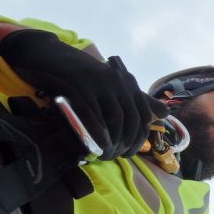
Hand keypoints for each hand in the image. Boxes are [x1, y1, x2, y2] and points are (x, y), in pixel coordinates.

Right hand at [0, 29, 167, 159]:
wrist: (48, 57)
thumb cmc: (81, 76)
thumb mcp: (111, 86)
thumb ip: (137, 100)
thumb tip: (165, 112)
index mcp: (126, 82)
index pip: (143, 114)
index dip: (139, 136)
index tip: (130, 152)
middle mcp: (117, 81)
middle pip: (130, 119)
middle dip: (126, 142)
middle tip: (116, 156)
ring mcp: (98, 83)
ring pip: (114, 118)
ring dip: (112, 141)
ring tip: (105, 154)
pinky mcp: (79, 86)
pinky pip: (93, 114)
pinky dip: (97, 133)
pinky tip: (96, 145)